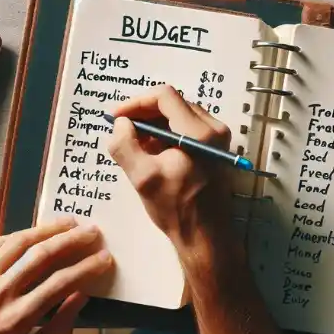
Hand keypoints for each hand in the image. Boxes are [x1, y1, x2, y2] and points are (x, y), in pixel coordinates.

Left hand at [0, 218, 111, 333]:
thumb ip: (57, 332)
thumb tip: (81, 298)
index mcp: (17, 319)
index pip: (62, 283)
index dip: (87, 268)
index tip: (104, 259)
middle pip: (44, 255)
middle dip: (74, 241)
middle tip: (94, 232)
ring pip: (20, 241)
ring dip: (48, 229)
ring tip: (68, 224)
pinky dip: (18, 236)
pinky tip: (33, 234)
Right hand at [107, 85, 237, 255]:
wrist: (206, 236)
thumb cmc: (177, 208)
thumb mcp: (143, 178)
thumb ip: (125, 145)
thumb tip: (120, 124)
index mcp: (199, 132)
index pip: (164, 96)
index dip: (136, 103)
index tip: (117, 117)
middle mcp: (213, 129)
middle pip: (172, 103)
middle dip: (144, 114)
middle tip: (122, 130)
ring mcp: (217, 138)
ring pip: (178, 115)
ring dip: (153, 125)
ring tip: (135, 144)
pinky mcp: (214, 148)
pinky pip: (185, 129)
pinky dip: (165, 134)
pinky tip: (151, 153)